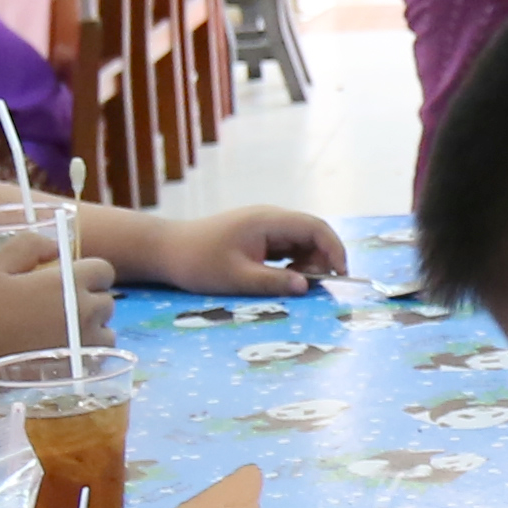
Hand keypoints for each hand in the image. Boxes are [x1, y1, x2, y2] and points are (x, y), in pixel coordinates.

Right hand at [0, 250, 114, 383]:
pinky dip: (88, 354)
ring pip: (106, 331)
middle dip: (89, 300)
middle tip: (60, 308)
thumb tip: (55, 246)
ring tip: (62, 333)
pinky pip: (98, 359)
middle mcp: (85, 313)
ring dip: (92, 329)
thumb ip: (27, 246)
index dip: (89, 273)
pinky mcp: (81, 373)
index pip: (103, 270)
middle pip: (106, 301)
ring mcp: (87, 346)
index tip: (72, 281)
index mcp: (68, 284)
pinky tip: (63, 354)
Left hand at [146, 203, 347, 295]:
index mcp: (268, 221)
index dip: (334, 249)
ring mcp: (264, 227)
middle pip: (312, 233)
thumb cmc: (199, 262)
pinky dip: (293, 263)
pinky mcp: (257, 237)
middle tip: (317, 287)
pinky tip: (284, 280)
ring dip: (308, 263)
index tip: (341, 276)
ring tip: (297, 286)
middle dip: (323, 259)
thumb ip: (274, 282)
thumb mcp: (237, 278)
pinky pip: (287, 247)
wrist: (167, 250)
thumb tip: (306, 287)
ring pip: (301, 242)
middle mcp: (270, 219)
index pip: (315, 228)